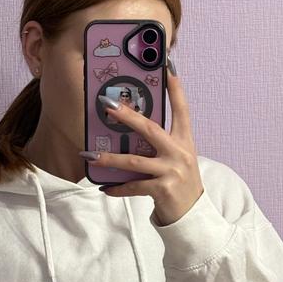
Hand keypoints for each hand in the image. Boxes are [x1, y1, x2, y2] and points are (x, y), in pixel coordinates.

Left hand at [81, 69, 204, 225]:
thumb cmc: (180, 183)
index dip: (176, 89)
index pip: (182, 109)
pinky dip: (117, 188)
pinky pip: (134, 186)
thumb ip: (160, 144)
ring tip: (90, 155)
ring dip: (110, 158)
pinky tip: (104, 188)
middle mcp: (179, 152)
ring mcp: (172, 171)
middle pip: (150, 128)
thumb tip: (130, 134)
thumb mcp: (177, 159)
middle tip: (107, 105)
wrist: (192, 214)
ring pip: (134, 160)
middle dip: (127, 116)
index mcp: (184, 141)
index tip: (168, 67)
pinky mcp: (163, 189)